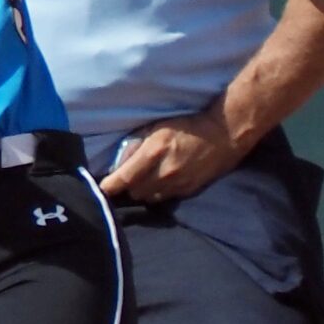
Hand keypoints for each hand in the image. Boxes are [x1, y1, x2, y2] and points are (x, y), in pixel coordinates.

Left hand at [97, 109, 246, 203]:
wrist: (223, 135)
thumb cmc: (187, 125)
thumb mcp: (156, 127)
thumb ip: (136, 144)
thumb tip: (119, 162)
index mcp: (153, 153)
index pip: (123, 179)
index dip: (108, 187)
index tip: (100, 189)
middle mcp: (163, 173)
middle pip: (133, 192)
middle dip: (127, 186)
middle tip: (127, 177)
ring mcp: (176, 185)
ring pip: (148, 198)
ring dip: (142, 191)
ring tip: (144, 179)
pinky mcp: (187, 192)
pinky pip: (163, 198)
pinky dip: (158, 192)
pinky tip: (160, 181)